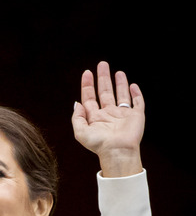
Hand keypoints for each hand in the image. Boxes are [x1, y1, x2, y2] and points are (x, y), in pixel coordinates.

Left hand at [71, 61, 144, 176]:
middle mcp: (109, 114)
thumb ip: (77, 117)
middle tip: (102, 64)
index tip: (87, 73)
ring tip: (117, 72)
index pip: (90, 97)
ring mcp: (123, 114)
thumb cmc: (99, 144)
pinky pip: (137, 102)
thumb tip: (77, 103)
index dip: (87, 85)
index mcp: (95, 117)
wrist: (118, 151)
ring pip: (121, 95)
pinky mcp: (136, 116)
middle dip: (103, 78)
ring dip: (119, 83)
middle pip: (105, 91)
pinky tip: (132, 85)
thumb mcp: (80, 132)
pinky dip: (136, 93)